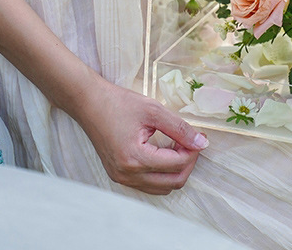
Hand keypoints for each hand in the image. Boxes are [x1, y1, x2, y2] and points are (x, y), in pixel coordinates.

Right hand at [77, 80, 207, 194]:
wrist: (90, 104)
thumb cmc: (119, 103)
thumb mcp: (154, 110)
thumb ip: (180, 128)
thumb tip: (202, 142)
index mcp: (135, 159)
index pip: (177, 165)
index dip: (193, 150)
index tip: (199, 136)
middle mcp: (127, 175)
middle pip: (172, 182)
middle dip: (188, 163)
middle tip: (191, 142)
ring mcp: (121, 179)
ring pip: (162, 188)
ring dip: (176, 170)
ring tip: (177, 146)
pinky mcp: (119, 176)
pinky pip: (148, 184)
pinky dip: (162, 173)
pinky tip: (164, 153)